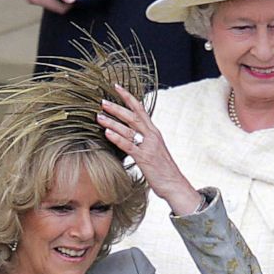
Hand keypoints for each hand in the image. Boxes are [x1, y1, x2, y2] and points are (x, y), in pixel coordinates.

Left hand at [98, 84, 202, 215]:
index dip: (128, 97)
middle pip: (133, 116)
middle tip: (102, 102)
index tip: (116, 87)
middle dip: (117, 108)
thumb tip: (129, 135)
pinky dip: (117, 138)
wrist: (175, 185)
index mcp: (154, 132)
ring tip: (98, 116)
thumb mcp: (153, 150)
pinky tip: (107, 133)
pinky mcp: (145, 158)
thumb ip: (143, 141)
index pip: (140, 109)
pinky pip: (129, 145)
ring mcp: (149, 146)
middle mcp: (152, 136)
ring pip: (128, 129)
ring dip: (112, 122)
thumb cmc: (162, 170)